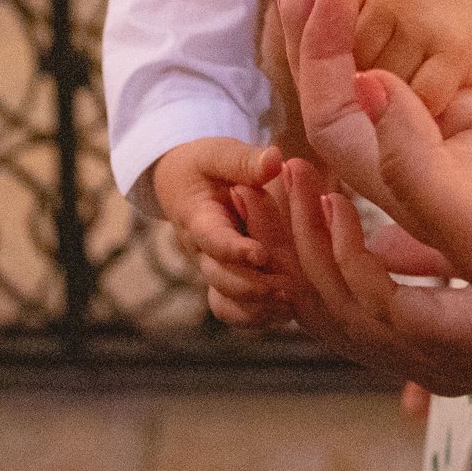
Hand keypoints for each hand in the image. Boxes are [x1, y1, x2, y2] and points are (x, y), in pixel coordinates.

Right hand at [152, 137, 288, 326]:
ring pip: (224, 302)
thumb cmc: (205, 165)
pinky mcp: (224, 281)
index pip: (212, 239)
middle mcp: (201, 251)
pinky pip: (232, 310)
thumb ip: (244, 160)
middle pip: (220, 278)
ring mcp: (211, 270)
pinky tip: (285, 314)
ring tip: (288, 307)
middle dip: (251, 286)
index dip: (234, 250)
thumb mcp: (219, 153)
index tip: (261, 254)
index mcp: (197, 218)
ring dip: (254, 308)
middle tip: (287, 289)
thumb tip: (275, 160)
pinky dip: (254, 317)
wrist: (183, 184)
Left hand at [280, 0, 471, 428]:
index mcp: (418, 213)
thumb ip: (423, 175)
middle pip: (358, 110)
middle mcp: (440, 185)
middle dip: (323, 51)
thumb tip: (366, 88)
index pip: (337, 134)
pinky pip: (465, 85)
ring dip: (371, 47)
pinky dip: (438, 50)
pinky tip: (420, 4)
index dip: (315, 68)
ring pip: (406, 95)